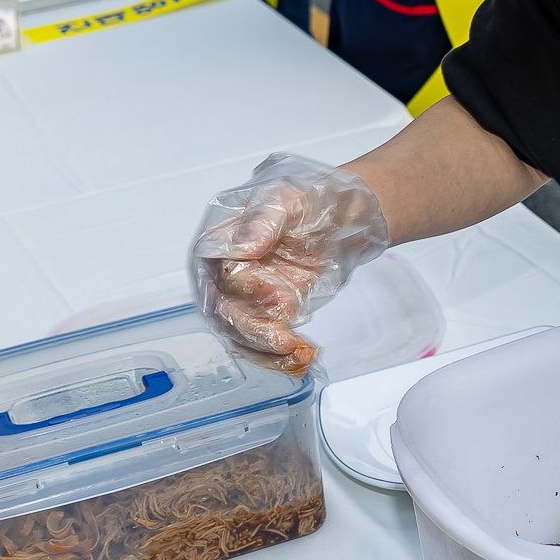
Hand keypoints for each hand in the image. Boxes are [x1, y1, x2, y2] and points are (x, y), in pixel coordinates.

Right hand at [191, 153, 391, 373]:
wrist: (340, 218)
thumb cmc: (309, 200)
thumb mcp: (289, 198)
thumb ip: (264, 220)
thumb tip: (244, 246)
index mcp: (219, 240)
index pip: (219, 273)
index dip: (246, 290)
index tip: (279, 299)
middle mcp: (222, 273)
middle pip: (224, 312)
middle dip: (256, 331)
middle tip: (287, 340)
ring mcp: (242, 298)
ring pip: (240, 336)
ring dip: (268, 352)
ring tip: (301, 354)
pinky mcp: (262, 315)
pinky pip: (260, 344)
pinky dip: (279, 358)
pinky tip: (302, 361)